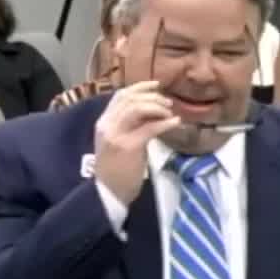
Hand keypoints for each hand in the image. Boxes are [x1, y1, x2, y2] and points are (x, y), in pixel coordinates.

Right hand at [92, 82, 179, 206]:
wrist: (109, 192)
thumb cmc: (116, 168)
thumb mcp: (118, 141)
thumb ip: (130, 125)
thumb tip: (152, 111)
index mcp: (103, 122)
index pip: (120, 96)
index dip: (140, 87)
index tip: (157, 85)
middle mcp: (107, 124)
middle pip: (130, 99)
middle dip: (152, 97)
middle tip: (169, 103)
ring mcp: (116, 134)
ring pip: (137, 108)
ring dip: (158, 107)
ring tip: (171, 113)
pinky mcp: (128, 146)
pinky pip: (149, 128)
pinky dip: (165, 123)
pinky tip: (175, 123)